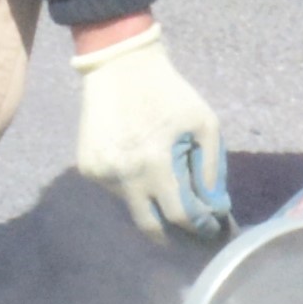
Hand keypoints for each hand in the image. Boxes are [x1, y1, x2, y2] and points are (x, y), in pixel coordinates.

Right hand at [65, 21, 230, 245]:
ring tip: (169, 192)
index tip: (214, 230)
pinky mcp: (87, 168)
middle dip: (175, 237)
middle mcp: (123, 174)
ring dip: (153, 205)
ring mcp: (100, 173)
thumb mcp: (204, 123)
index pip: (180, 214)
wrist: (119, 66)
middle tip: (192, 237)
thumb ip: (212, 168)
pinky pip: (115, 191)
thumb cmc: (170, 93)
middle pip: (150, 227)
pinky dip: (133, 189)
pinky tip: (142, 168)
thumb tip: (215, 208)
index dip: (201, 227)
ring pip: (131, 207)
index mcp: (155, 162)